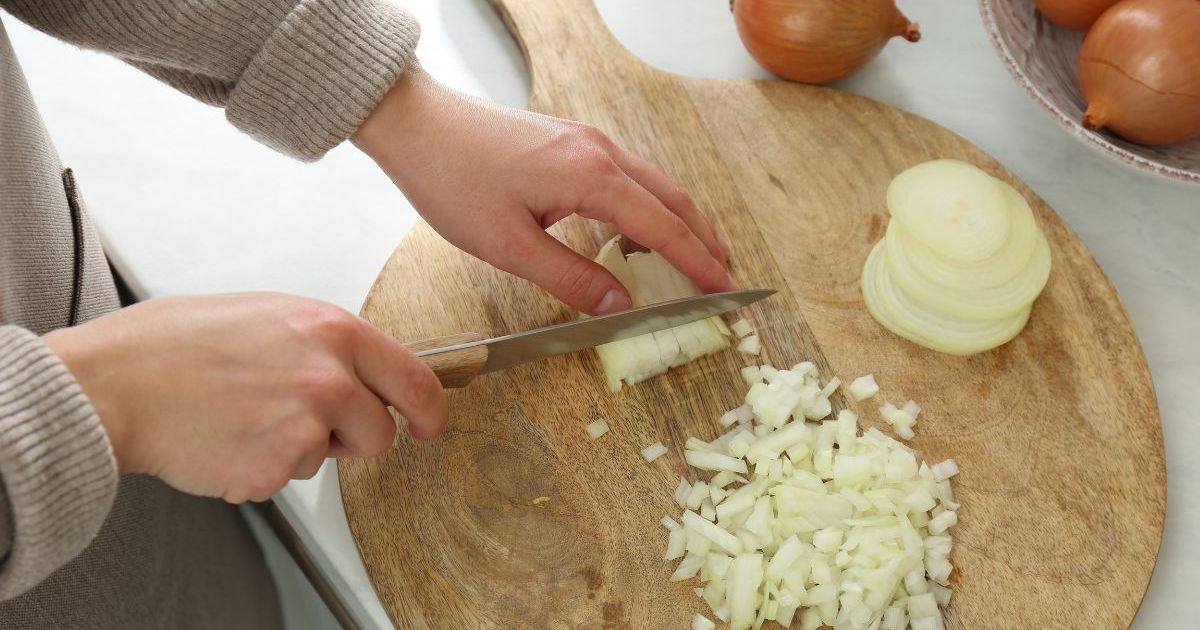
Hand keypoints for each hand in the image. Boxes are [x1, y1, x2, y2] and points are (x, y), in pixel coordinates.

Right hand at [42, 293, 445, 502]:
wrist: (117, 383)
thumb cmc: (176, 343)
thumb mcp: (270, 315)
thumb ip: (325, 343)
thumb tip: (358, 367)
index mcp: (333, 331)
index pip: (415, 378)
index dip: (428, 410)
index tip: (428, 424)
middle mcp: (329, 377)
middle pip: (381, 432)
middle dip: (354, 438)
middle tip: (308, 424)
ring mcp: (305, 425)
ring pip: (330, 459)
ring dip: (301, 450)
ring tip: (248, 418)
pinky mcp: (276, 467)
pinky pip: (286, 478)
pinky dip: (260, 468)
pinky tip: (227, 438)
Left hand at [352, 66, 735, 315]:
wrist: (416, 124)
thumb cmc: (452, 180)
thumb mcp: (508, 245)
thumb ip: (570, 277)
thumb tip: (621, 305)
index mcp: (591, 176)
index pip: (663, 228)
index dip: (699, 265)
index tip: (726, 293)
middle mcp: (600, 151)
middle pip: (673, 199)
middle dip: (704, 241)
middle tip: (726, 280)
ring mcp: (587, 141)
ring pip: (654, 184)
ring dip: (681, 222)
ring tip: (698, 258)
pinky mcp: (571, 141)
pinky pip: (629, 175)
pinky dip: (650, 206)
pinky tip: (643, 229)